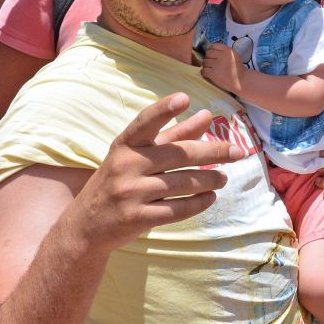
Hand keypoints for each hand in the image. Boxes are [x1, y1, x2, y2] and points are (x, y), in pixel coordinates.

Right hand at [63, 93, 241, 252]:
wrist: (86, 226)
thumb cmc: (120, 180)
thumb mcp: (139, 154)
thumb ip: (174, 134)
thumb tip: (206, 115)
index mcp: (125, 145)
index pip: (145, 122)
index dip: (163, 109)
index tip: (185, 97)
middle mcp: (125, 165)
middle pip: (179, 154)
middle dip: (213, 152)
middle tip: (237, 152)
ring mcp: (129, 193)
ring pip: (183, 183)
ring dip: (210, 180)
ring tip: (223, 178)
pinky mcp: (136, 218)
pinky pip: (177, 209)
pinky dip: (199, 203)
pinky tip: (210, 197)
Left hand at [200, 43, 243, 93]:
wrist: (241, 81)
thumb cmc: (238, 69)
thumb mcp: (234, 56)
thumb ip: (225, 52)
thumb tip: (212, 50)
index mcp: (228, 50)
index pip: (214, 45)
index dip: (212, 50)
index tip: (213, 55)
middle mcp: (221, 56)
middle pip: (208, 53)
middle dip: (208, 58)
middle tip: (212, 63)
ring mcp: (216, 64)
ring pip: (204, 62)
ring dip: (206, 66)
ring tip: (211, 69)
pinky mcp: (213, 73)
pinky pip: (203, 70)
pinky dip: (205, 73)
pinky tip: (209, 74)